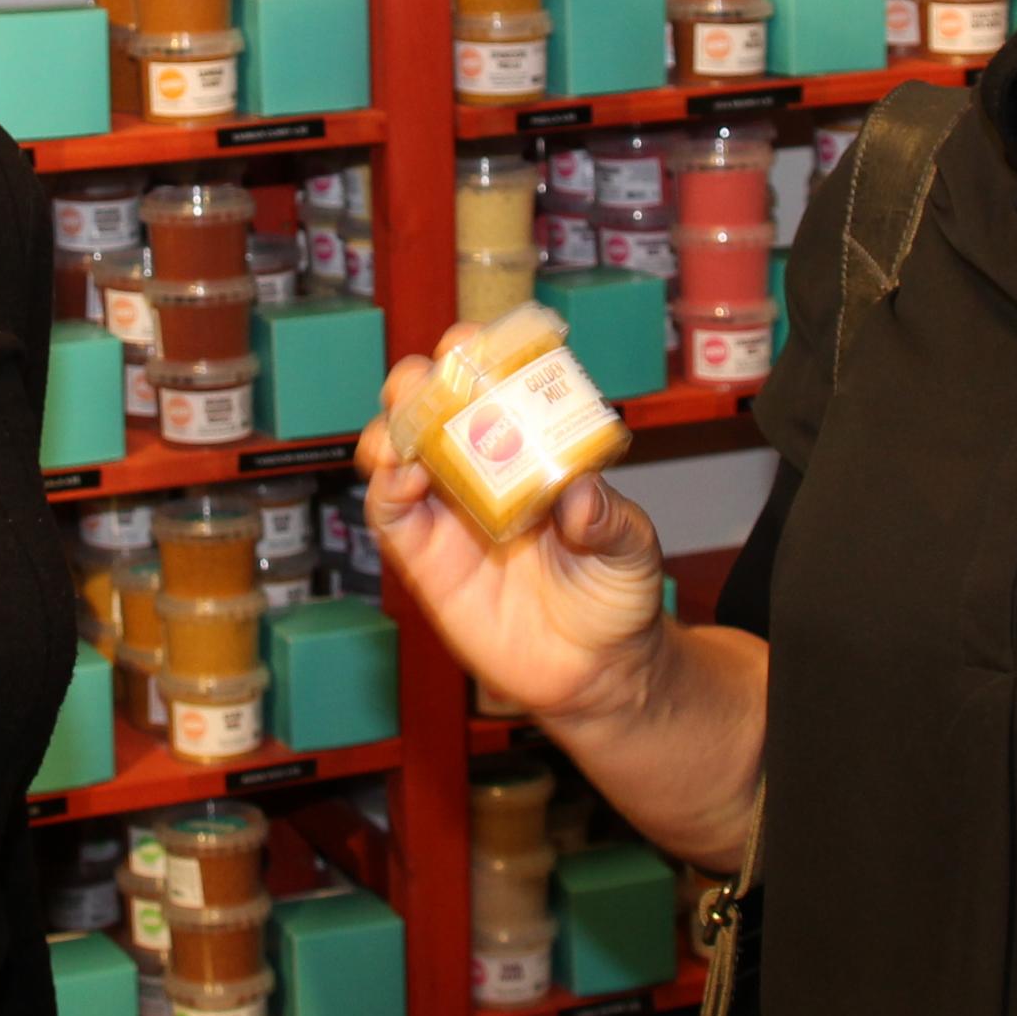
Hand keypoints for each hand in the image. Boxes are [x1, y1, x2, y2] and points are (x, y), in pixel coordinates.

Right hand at [354, 334, 671, 728]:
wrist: (596, 673)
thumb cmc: (616, 596)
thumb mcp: (631, 549)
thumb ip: (608, 521)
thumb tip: (577, 496)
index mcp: (531, 450)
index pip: (495, 387)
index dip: (478, 357)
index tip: (473, 343)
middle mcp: (481, 471)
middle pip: (431, 408)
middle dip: (420, 382)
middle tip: (429, 380)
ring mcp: (448, 513)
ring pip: (397, 450)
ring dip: (391, 428)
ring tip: (405, 432)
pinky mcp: (425, 559)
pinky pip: (390, 514)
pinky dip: (386, 487)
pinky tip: (404, 478)